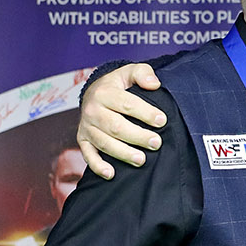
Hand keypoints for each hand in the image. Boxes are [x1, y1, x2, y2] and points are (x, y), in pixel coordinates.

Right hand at [77, 63, 166, 177]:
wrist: (94, 93)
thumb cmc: (117, 85)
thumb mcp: (129, 72)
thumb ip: (143, 73)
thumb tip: (154, 84)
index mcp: (104, 92)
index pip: (127, 104)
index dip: (146, 113)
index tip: (162, 121)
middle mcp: (92, 110)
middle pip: (116, 126)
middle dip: (138, 136)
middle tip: (156, 143)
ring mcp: (86, 127)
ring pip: (105, 143)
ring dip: (123, 153)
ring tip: (141, 159)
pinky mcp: (83, 140)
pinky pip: (88, 155)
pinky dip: (98, 166)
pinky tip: (111, 174)